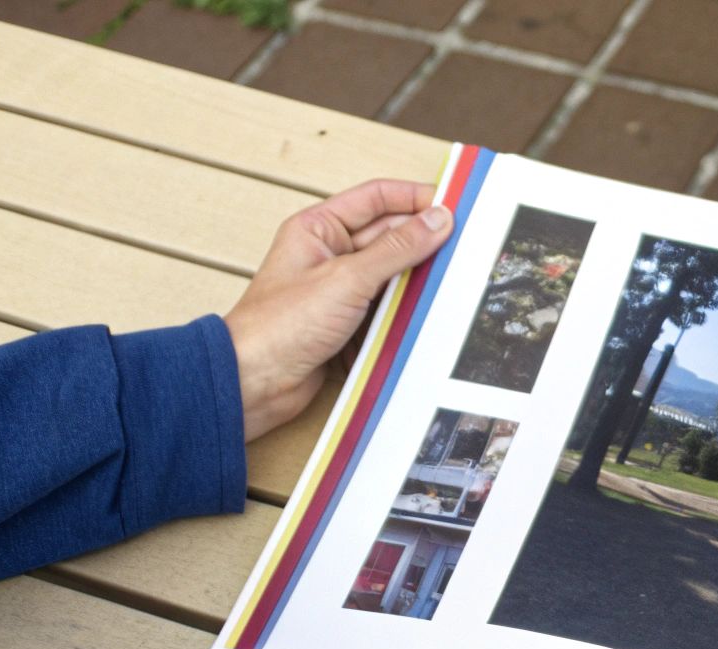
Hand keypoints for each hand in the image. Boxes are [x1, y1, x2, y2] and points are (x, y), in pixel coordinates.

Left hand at [225, 179, 453, 441]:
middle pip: (391, 237)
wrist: (254, 382)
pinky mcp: (351, 323)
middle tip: (463, 247)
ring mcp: (343, 290)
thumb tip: (437, 220)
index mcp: (320, 229)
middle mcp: (332, 255)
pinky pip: (391, 310)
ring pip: (395, 276)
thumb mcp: (348, 278)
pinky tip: (428, 314)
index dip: (416, 198)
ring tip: (449, 282)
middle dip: (424, 241)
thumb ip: (398, 248)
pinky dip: (409, 313)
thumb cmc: (278, 326)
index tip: (454, 205)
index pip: (377, 199)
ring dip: (418, 281)